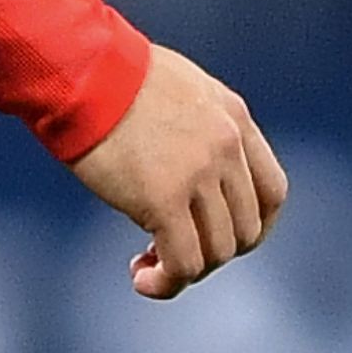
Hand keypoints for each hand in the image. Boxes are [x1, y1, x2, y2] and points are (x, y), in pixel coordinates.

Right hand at [66, 43, 288, 298]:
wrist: (79, 69)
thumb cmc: (111, 76)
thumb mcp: (181, 90)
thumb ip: (201, 127)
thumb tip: (193, 172)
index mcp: (234, 117)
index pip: (272, 192)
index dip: (252, 227)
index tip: (218, 236)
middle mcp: (227, 147)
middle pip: (247, 229)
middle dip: (214, 251)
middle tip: (173, 250)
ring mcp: (199, 173)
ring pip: (218, 253)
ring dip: (187, 270)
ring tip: (149, 265)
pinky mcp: (164, 198)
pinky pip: (182, 263)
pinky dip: (166, 283)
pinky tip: (140, 278)